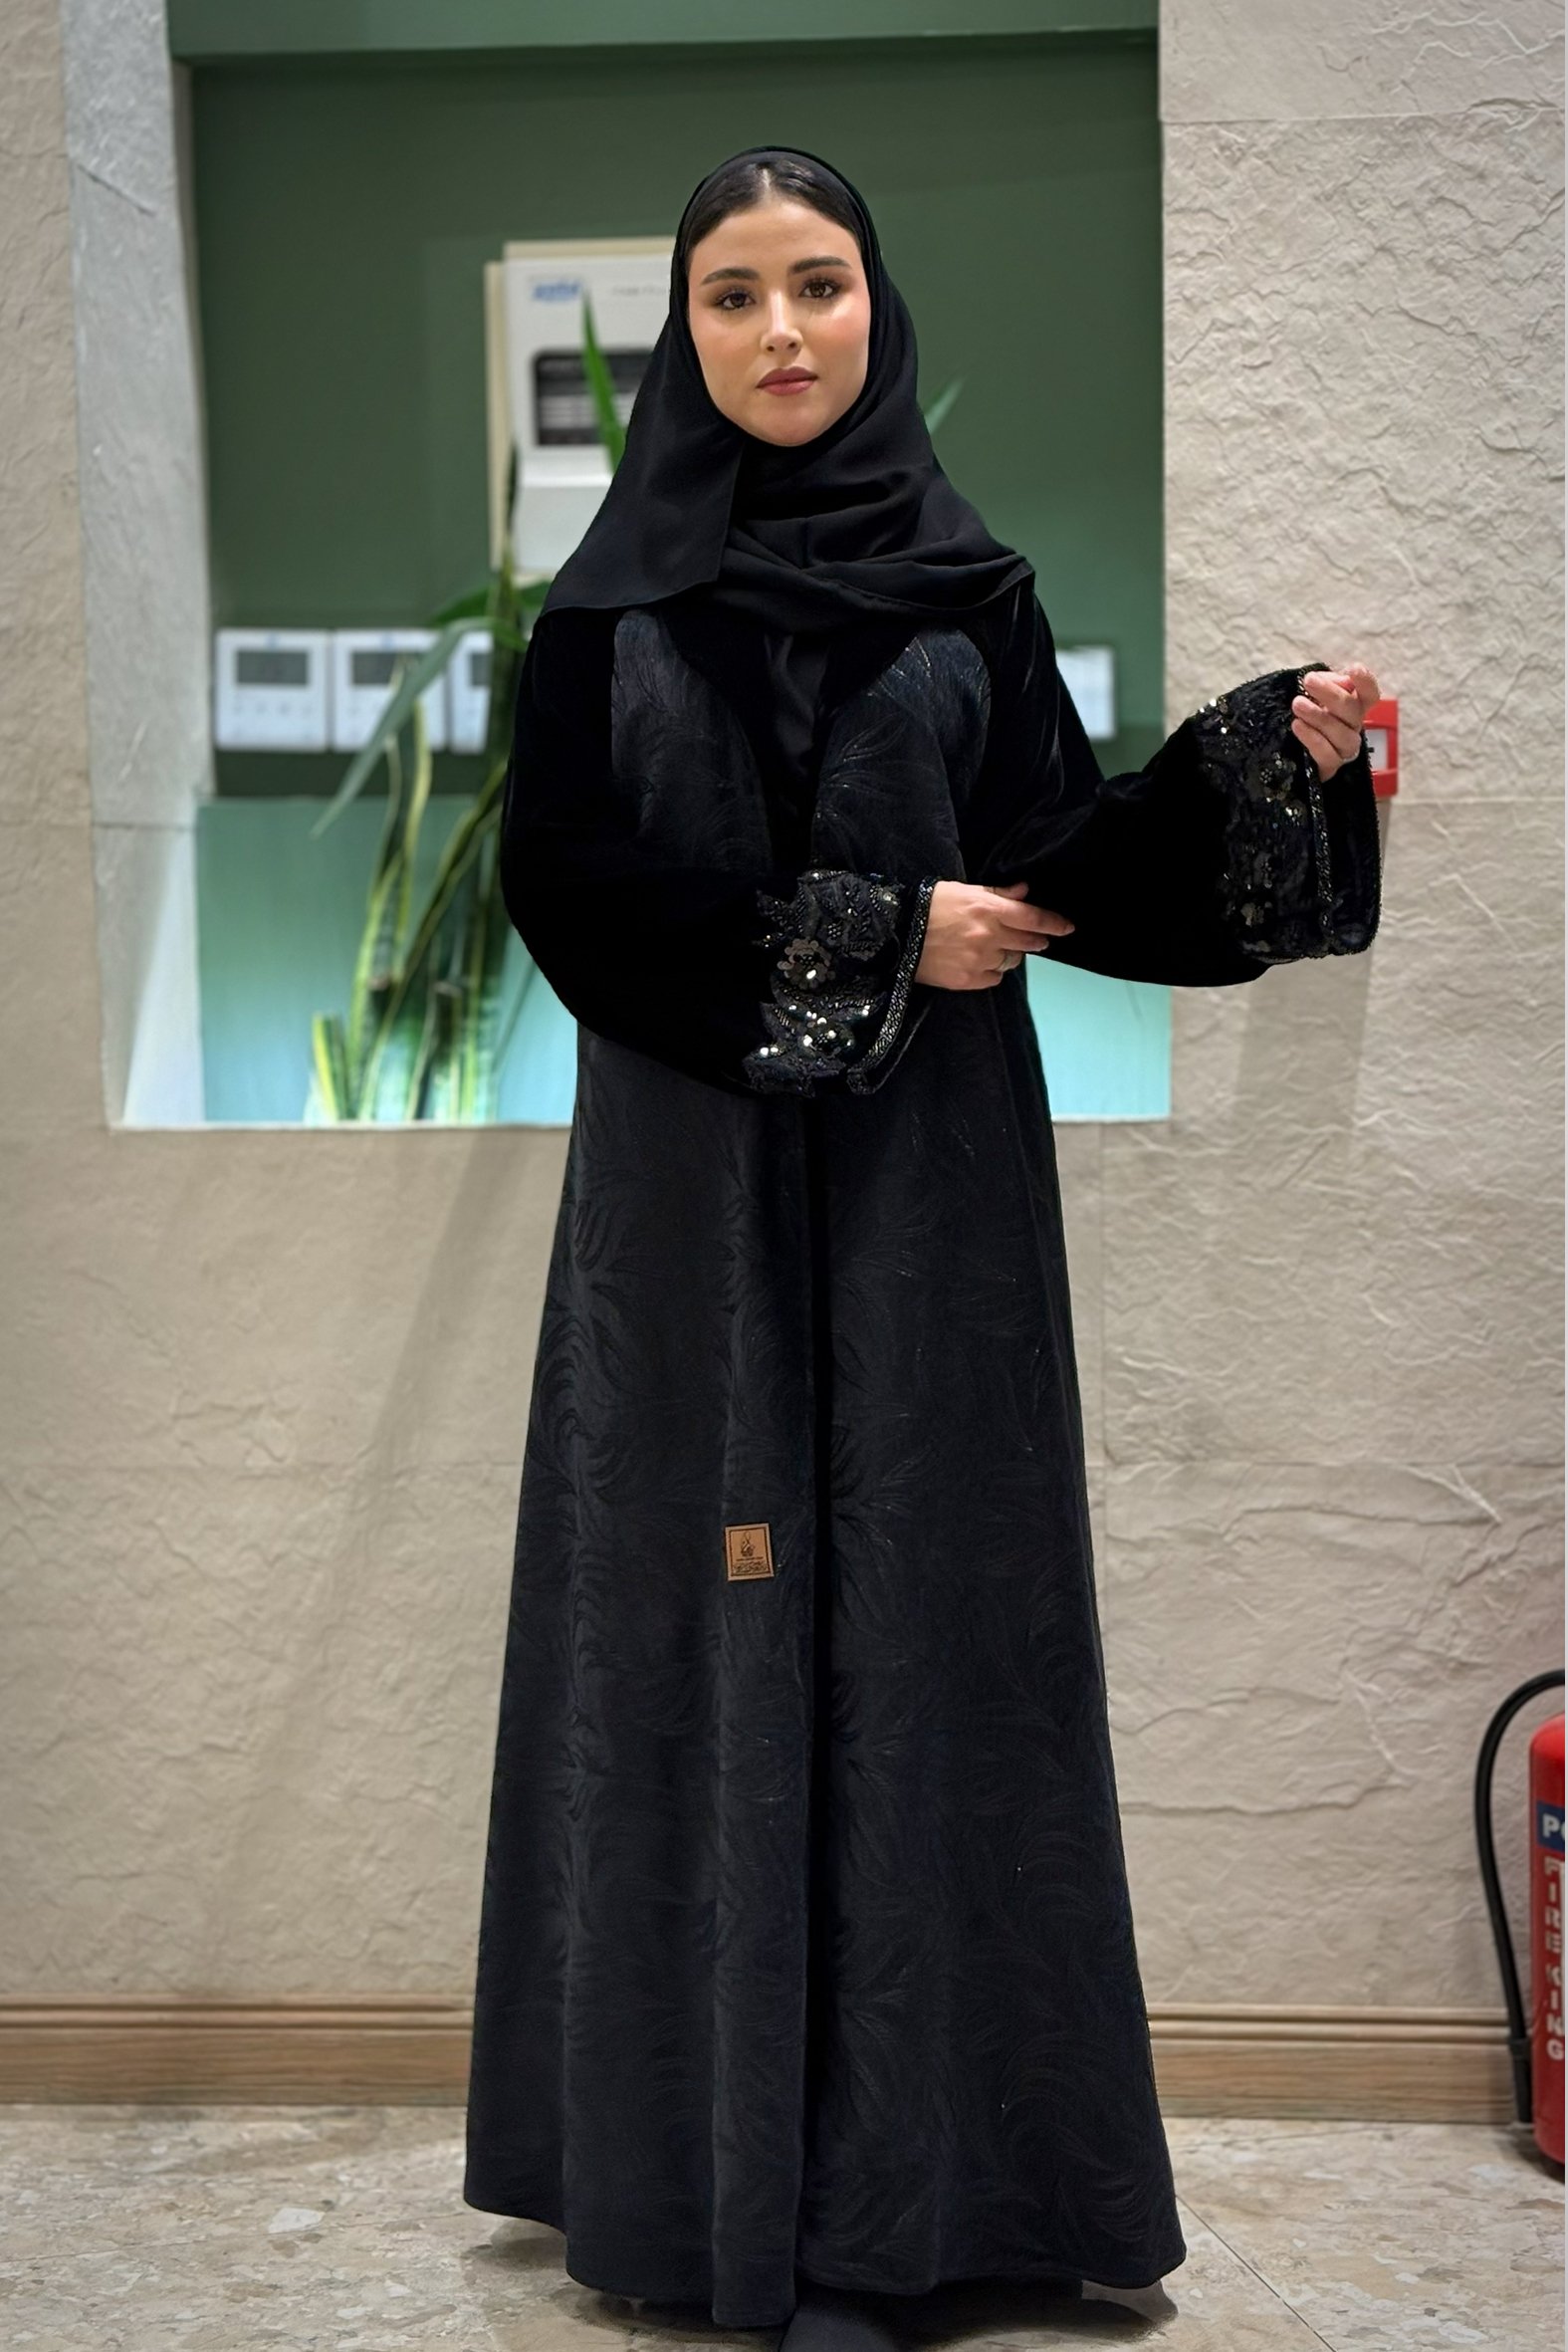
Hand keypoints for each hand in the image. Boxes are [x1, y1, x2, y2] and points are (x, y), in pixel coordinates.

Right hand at [914, 879, 1074, 990]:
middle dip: (1035, 941)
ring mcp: (979, 960)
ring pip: (1011, 961)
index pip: (1032, 918)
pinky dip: (992, 970)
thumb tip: (1024, 892)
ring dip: (1009, 954)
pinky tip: (978, 962)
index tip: (1068, 927)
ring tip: (992, 947)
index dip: (1054, 923)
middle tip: (1035, 939)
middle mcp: (988, 936)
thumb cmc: (927, 907)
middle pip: (1028, 942)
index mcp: (988, 909)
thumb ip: (997, 893)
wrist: (895, 935)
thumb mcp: (962, 890)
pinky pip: (994, 977)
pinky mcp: (968, 980)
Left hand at [1291, 661, 1379, 782]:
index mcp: (1354, 705)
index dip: (1366, 682)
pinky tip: (1298, 725)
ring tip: (1297, 704)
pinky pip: (1328, 755)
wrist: (1286, 745)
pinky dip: (1312, 738)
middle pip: (1353, 711)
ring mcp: (1344, 748)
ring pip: (1342, 735)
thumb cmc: (1306, 710)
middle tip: (1309, 681)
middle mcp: (1353, 726)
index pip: (1370, 694)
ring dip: (1319, 717)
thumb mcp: (1315, 690)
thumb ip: (1330, 682)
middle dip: (1331, 694)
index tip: (1354, 668)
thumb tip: (1345, 682)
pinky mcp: (1330, 766)